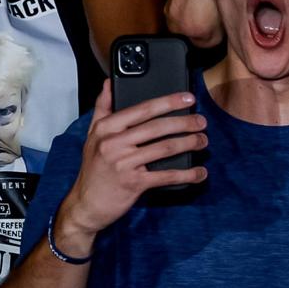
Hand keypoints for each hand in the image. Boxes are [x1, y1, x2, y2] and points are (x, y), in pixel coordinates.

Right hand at [53, 80, 208, 249]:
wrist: (86, 204)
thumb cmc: (93, 169)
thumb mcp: (92, 136)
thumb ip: (102, 108)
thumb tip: (108, 83)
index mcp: (105, 129)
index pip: (141, 109)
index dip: (168, 102)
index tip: (188, 98)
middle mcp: (112, 144)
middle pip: (157, 128)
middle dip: (185, 123)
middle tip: (201, 122)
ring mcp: (123, 164)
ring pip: (165, 148)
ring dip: (190, 144)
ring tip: (202, 141)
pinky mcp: (134, 183)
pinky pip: (167, 175)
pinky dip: (187, 174)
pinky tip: (199, 172)